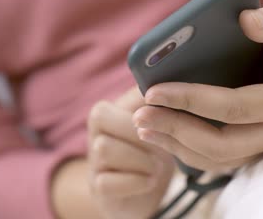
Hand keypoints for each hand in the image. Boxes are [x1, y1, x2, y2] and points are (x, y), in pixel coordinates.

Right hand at [88, 88, 174, 218]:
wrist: (142, 190)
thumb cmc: (152, 148)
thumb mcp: (156, 120)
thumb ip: (157, 99)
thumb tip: (169, 72)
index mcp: (107, 112)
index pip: (111, 96)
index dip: (138, 102)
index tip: (162, 109)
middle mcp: (94, 134)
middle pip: (100, 116)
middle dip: (136, 127)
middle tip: (161, 141)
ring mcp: (93, 163)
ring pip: (104, 148)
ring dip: (140, 157)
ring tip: (159, 165)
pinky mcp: (99, 189)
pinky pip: (107, 182)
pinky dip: (136, 181)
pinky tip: (151, 180)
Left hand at [132, 6, 262, 170]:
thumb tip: (246, 21)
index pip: (234, 108)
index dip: (191, 100)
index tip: (154, 91)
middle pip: (222, 144)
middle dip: (177, 131)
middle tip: (141, 114)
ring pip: (217, 159)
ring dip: (177, 145)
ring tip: (144, 127)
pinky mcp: (255, 147)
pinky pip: (218, 159)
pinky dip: (187, 150)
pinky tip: (164, 134)